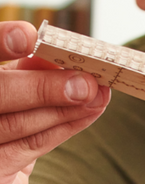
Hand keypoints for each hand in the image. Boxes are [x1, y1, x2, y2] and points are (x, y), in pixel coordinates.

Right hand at [0, 21, 110, 183]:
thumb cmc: (2, 132)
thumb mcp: (10, 96)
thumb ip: (25, 75)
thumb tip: (57, 54)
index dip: (0, 43)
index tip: (29, 36)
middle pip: (0, 93)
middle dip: (44, 86)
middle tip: (85, 82)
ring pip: (19, 122)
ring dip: (64, 108)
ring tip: (97, 95)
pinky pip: (30, 146)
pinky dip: (65, 127)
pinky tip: (90, 112)